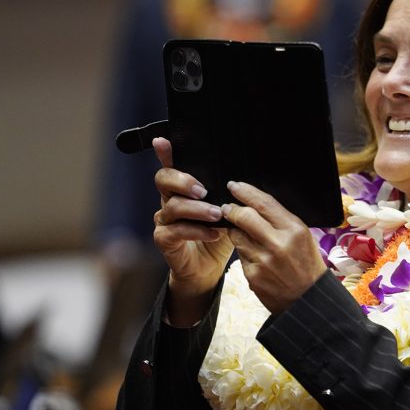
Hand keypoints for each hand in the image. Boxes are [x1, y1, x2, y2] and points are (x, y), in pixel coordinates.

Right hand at [151, 137, 232, 324]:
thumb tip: (245, 181)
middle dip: (183, 180)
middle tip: (203, 189)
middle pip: (164, 180)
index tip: (164, 141)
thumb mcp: (228, 212)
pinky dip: (197, 231)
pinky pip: (176, 231)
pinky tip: (213, 233)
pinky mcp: (165, 240)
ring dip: (196, 209)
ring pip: (172, 206)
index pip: (172, 166)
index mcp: (183, 190)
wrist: (207, 269)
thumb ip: (230, 197)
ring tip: (216, 214)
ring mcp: (165, 221)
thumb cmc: (217, 236)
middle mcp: (169, 201)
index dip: (166, 153)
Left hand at [222, 181, 327, 314]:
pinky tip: (254, 256)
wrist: (308, 299)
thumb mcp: (304, 237)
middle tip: (227, 207)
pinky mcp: (253, 276)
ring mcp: (263, 260)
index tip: (235, 186)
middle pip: (244, 216)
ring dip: (235, 231)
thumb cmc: (307, 264)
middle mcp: (278, 243)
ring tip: (241, 232)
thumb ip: (281, 220)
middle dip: (231, 209)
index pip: (264, 203)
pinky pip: (240, 256)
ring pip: (237, 236)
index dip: (246, 192)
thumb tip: (255, 203)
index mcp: (294, 229)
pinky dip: (243, 252)